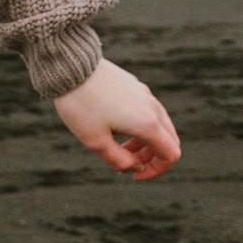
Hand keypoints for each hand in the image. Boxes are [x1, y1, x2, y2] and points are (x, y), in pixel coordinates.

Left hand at [53, 57, 180, 180]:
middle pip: (169, 140)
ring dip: (144, 142)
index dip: (156, 171)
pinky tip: (115, 126)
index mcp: (147, 124)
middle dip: (152, 157)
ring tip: (118, 147)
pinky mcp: (135, 86)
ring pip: (158, 125)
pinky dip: (139, 126)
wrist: (71, 67)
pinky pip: (148, 111)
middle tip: (126, 162)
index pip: (171, 155)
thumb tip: (136, 167)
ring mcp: (145, 94)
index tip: (134, 175)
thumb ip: (119, 160)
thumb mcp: (95, 141)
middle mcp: (152, 107)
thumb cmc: (81, 106)